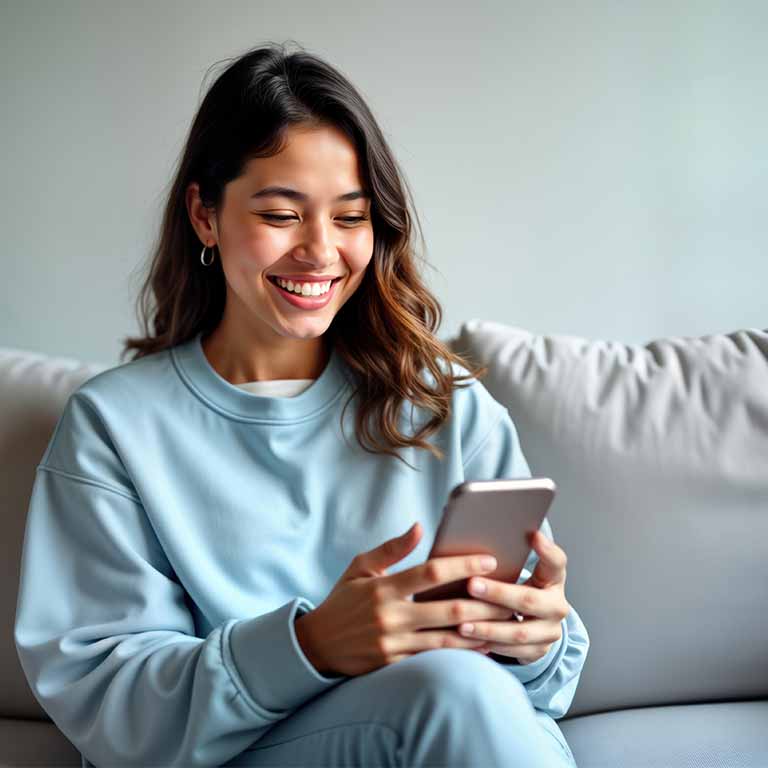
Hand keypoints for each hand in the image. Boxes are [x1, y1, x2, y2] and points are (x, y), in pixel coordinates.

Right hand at [294, 522, 515, 676]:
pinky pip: (436, 658)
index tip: (489, 560)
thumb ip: (391, 548)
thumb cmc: (343, 600)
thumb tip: (419, 527)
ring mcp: (394, 644)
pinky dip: (462, 652)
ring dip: (480, 629)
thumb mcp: (360, 567)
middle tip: (510, 594)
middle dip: (483, 601)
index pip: (430, 573)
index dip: (463, 566)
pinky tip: (483, 645)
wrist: (316, 646)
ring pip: (448, 638)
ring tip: (506, 620)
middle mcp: (391, 616)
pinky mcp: (395, 665)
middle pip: (448, 608)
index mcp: (383, 587)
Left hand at [457, 530, 570, 664]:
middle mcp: (557, 605)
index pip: (556, 562)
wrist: (533, 624)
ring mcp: (550, 631)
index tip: (533, 535)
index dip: (547, 550)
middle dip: (498, 594)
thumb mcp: (519, 573)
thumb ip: (507, 560)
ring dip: (488, 627)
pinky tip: (469, 641)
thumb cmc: (517, 588)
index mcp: (553, 579)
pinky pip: (513, 652)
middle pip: (529, 600)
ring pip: (519, 632)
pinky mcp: (539, 652)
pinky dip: (489, 646)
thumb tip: (471, 537)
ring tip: (462, 624)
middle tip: (471, 585)